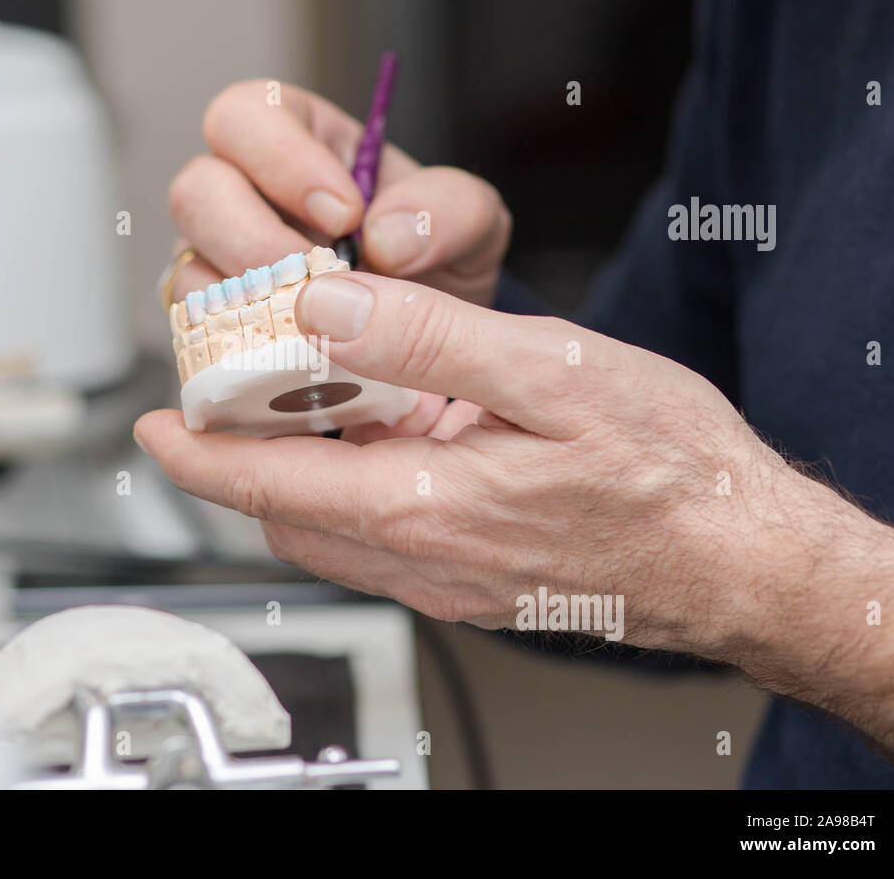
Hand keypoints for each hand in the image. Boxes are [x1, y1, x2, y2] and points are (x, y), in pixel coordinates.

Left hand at [136, 272, 893, 772]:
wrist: (741, 560)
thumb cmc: (670, 472)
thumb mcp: (554, 371)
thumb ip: (428, 340)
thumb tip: (328, 307)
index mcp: (428, 505)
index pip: (270, 484)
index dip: (199, 454)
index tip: (152, 426)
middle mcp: (424, 559)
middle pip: (285, 514)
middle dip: (236, 463)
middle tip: (219, 401)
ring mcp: (448, 582)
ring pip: (328, 533)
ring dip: (291, 480)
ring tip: (292, 414)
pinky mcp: (473, 585)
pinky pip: (378, 545)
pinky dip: (348, 497)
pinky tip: (378, 451)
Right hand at [162, 79, 511, 441]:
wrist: (433, 341)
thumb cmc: (435, 260)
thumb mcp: (470, 222)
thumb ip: (449, 210)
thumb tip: (385, 238)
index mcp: (296, 144)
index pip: (247, 115)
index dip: (280, 157)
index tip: (344, 214)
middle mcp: (241, 201)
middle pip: (195, 190)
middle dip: (252, 237)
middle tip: (316, 278)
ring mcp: (220, 271)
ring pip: (188, 275)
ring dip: (248, 308)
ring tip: (313, 331)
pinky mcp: (218, 339)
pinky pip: (201, 349)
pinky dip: (246, 359)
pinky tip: (298, 369)